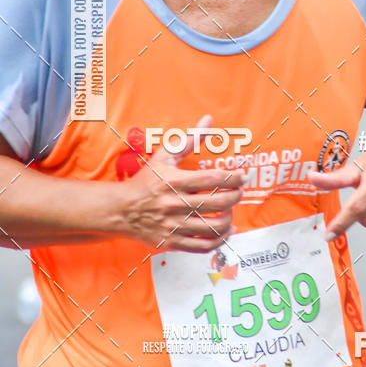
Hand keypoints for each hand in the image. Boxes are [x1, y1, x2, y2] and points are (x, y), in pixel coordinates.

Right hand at [118, 115, 244, 252]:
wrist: (120, 209)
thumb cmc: (146, 180)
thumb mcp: (165, 156)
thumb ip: (190, 139)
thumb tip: (208, 120)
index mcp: (174, 181)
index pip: (213, 179)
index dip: (233, 177)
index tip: (243, 176)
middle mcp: (174, 204)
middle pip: (218, 203)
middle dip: (236, 196)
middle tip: (240, 191)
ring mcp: (174, 226)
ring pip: (213, 227)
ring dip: (229, 218)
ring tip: (231, 209)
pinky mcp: (172, 242)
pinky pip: (203, 246)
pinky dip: (220, 240)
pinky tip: (226, 230)